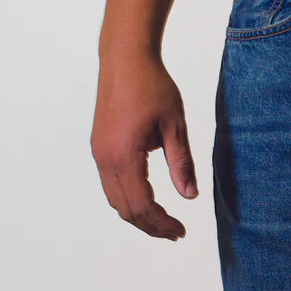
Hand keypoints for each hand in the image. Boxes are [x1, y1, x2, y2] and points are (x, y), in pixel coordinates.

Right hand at [91, 51, 197, 239]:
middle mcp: (105, 158)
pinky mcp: (99, 148)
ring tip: (163, 223)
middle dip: (151, 226)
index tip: (181, 231)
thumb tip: (190, 196)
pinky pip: (111, 186)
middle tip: (175, 233)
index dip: (162, 223)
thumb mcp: (175, 126)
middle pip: (126, 209)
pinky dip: (129, 200)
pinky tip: (148, 201)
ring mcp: (99, 153)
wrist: (125, 57)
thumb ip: (182, 163)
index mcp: (124, 155)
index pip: (142, 205)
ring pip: (115, 201)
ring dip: (139, 216)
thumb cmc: (152, 85)